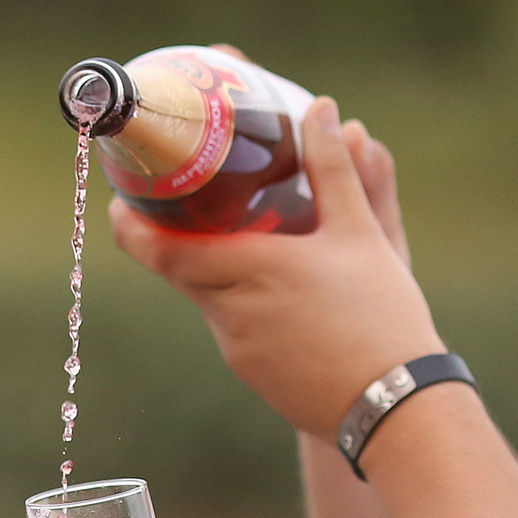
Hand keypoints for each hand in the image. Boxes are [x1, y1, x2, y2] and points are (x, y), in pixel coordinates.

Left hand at [111, 95, 438, 436]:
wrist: (396, 408)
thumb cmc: (382, 318)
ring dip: (215, 270)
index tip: (120, 200)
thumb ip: (334, 168)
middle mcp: (230, 311)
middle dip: (174, 236)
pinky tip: (279, 294)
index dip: (130, 224)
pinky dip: (240, 302)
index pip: (159, 248)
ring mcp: (236, 348)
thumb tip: (321, 108)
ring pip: (206, 297)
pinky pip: (230, 326)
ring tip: (244, 242)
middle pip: (176, 269)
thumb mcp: (362, 233)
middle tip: (184, 203)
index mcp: (249, 268)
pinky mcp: (251, 373)